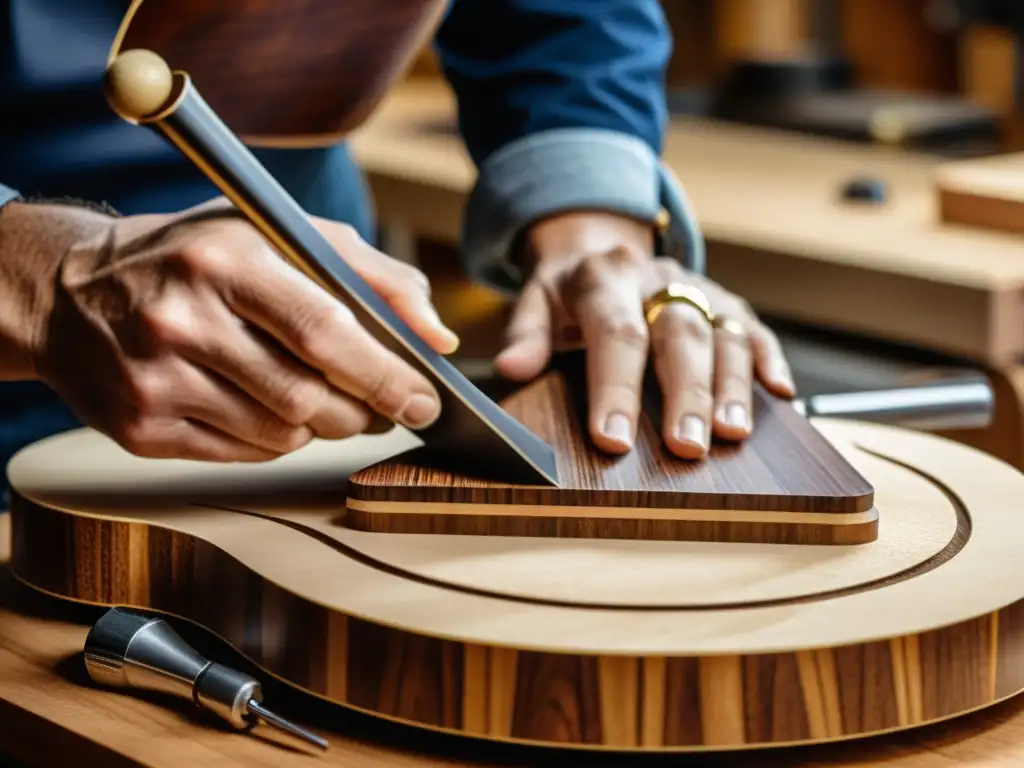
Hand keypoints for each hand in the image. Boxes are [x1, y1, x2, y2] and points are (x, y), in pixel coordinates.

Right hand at [16, 200, 458, 461]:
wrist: (70, 293)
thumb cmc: (198, 257)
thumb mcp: (280, 235)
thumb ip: (372, 275)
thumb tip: (439, 338)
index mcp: (224, 260)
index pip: (325, 332)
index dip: (385, 375)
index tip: (425, 400)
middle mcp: (181, 321)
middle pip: (307, 397)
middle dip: (363, 411)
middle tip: (385, 408)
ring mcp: (154, 381)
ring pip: (281, 435)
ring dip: (321, 427)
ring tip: (323, 401)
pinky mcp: (138, 429)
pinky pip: (243, 456)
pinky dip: (276, 441)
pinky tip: (269, 410)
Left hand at [494, 211, 794, 458]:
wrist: (601, 248)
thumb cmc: (567, 292)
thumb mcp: (535, 302)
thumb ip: (525, 334)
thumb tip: (513, 368)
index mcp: (604, 278)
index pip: (615, 333)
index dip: (616, 388)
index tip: (613, 439)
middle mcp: (657, 278)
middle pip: (679, 334)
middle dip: (685, 394)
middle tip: (687, 448)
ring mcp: (697, 288)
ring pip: (724, 331)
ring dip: (732, 386)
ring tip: (732, 435)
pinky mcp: (725, 301)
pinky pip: (754, 328)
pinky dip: (770, 360)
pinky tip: (782, 394)